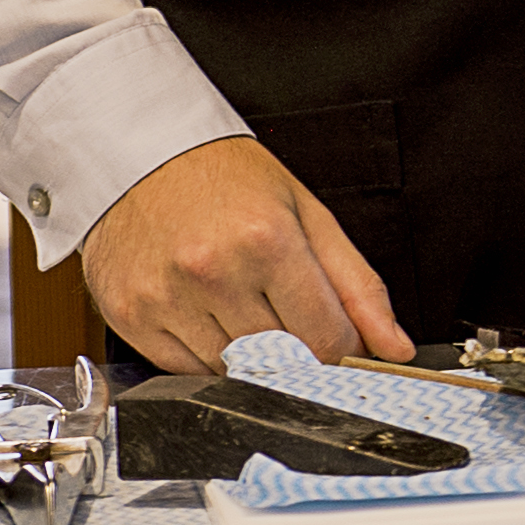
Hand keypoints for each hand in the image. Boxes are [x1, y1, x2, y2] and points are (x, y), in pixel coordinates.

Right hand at [78, 137, 407, 374]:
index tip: (335, 333)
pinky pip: (181, 369)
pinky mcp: (129, 315)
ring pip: (232, 370)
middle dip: (295, 345)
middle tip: (281, 306)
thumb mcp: (308, 216)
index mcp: (267, 242)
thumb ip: (358, 286)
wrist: (143, 153)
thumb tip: (395, 347)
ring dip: (247, 353)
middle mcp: (212, 271)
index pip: (327, 340)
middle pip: (281, 360)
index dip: (340, 344)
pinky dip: (202, 354)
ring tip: (238, 299)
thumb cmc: (228, 179)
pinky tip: (203, 311)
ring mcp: (165, 296)